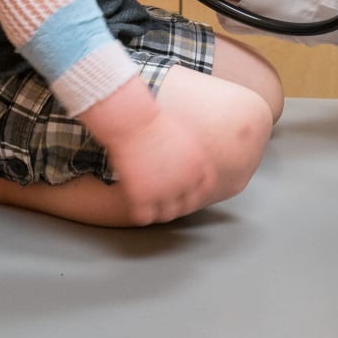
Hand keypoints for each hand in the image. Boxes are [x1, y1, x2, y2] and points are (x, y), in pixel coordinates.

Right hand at [103, 109, 217, 224]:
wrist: (132, 120)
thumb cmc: (153, 121)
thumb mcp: (184, 133)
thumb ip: (191, 153)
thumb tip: (187, 163)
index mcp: (198, 164)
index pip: (205, 187)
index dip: (195, 190)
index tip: (186, 190)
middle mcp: (186, 181)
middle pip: (188, 204)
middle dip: (178, 202)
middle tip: (166, 198)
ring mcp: (164, 191)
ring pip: (167, 214)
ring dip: (159, 210)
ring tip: (150, 202)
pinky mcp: (142, 196)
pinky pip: (145, 217)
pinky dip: (141, 212)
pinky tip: (136, 202)